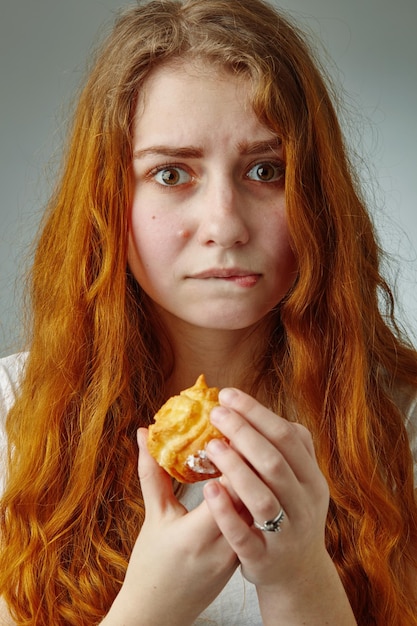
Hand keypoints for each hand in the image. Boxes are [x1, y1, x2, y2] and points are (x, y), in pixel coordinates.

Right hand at [106, 428, 237, 625]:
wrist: (159, 615)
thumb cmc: (151, 566)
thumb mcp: (153, 517)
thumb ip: (152, 473)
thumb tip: (144, 433)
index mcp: (197, 534)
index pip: (229, 487)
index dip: (234, 454)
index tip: (231, 425)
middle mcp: (224, 545)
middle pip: (250, 494)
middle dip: (250, 458)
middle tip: (247, 427)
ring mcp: (237, 553)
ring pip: (257, 506)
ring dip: (256, 476)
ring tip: (253, 446)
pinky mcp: (243, 556)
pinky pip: (254, 518)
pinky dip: (254, 494)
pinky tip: (252, 475)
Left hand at [202, 388, 356, 624]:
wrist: (299, 576)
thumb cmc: (291, 515)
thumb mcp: (301, 482)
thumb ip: (288, 449)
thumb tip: (260, 411)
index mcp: (312, 480)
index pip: (287, 437)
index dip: (256, 413)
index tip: (227, 395)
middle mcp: (304, 505)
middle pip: (274, 462)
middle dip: (243, 433)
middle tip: (214, 413)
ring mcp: (286, 534)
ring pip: (262, 498)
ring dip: (236, 468)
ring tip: (210, 446)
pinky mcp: (264, 559)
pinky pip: (244, 535)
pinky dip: (226, 511)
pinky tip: (209, 489)